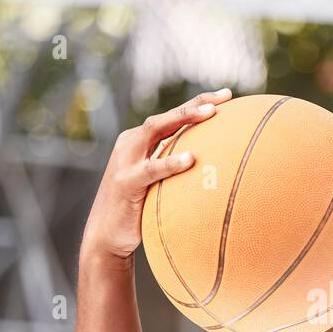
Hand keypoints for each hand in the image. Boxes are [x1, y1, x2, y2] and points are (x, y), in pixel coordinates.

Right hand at [81, 87, 232, 262]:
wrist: (106, 236)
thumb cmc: (138, 210)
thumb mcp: (156, 183)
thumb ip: (173, 169)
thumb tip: (212, 167)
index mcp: (138, 142)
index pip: (170, 117)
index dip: (197, 103)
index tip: (227, 95)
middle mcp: (130, 145)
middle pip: (164, 117)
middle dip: (194, 104)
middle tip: (224, 98)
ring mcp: (125, 162)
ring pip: (155, 131)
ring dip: (184, 119)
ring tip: (210, 114)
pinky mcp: (126, 183)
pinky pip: (151, 169)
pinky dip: (171, 163)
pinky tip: (191, 159)